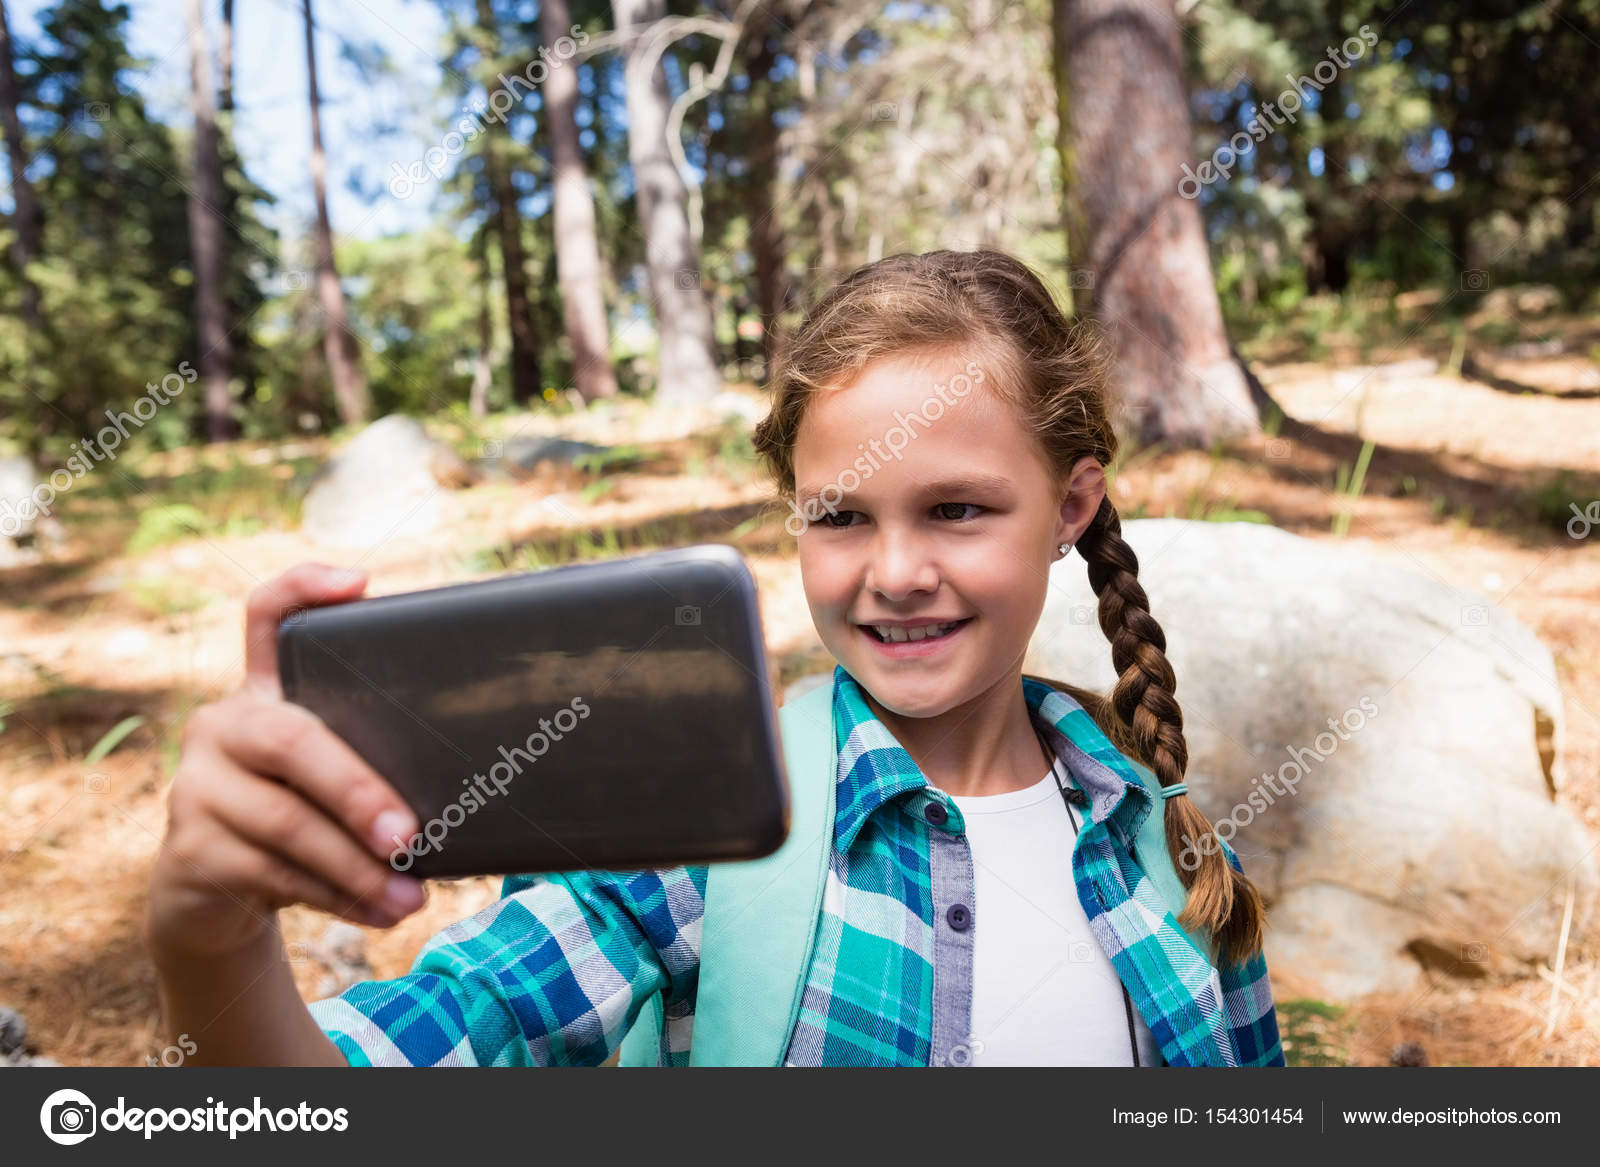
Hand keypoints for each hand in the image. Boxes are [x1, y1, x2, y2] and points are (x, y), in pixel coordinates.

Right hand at [145, 563, 426, 964]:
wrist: (214, 899)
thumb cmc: (305, 818)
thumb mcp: (330, 779)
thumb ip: (373, 755)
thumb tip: (482, 780)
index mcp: (264, 693)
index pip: (267, 616)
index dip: (303, 588)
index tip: (360, 583)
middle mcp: (222, 726)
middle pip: (291, 740)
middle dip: (358, 791)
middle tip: (410, 836)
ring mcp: (197, 786)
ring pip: (287, 822)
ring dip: (358, 867)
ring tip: (410, 897)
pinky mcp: (189, 849)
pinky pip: (273, 873)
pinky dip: (337, 897)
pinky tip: (378, 912)